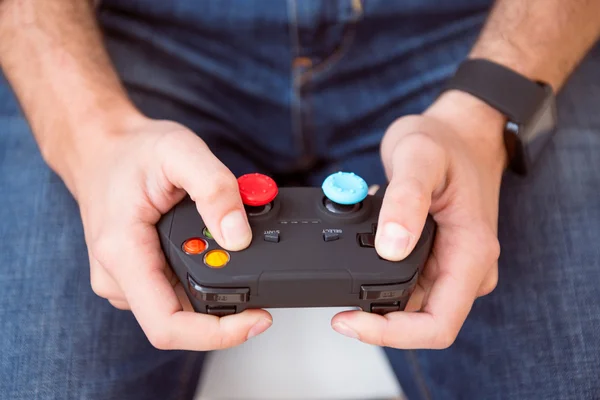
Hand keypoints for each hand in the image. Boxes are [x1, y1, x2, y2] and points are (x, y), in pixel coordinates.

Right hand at [63, 114, 271, 350]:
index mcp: (123, 254)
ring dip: (217, 290)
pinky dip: (203, 279)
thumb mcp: (180, 152)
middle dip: (228, 305)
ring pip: (182, 308)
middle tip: (259, 269)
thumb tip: (239, 236)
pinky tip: (214, 252)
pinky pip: (176, 293)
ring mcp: (125, 280)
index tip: (256, 320)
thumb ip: (215, 190)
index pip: (168, 325)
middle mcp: (118, 278)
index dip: (217, 335)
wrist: (100, 148)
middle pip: (182, 322)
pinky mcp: (137, 276)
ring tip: (232, 247)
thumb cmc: (131, 151)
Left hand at [331, 91, 506, 348]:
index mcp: (471, 252)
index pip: (438, 324)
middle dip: (377, 321)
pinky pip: (407, 285)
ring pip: (412, 308)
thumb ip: (405, 200)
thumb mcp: (420, 157)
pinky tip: (361, 255)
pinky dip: (378, 280)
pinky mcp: (437, 259)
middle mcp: (466, 267)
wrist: (460, 133)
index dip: (392, 334)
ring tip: (347, 265)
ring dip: (376, 301)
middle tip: (337, 305)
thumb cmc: (446, 141)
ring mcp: (452, 266)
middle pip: (422, 323)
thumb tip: (390, 248)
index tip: (350, 321)